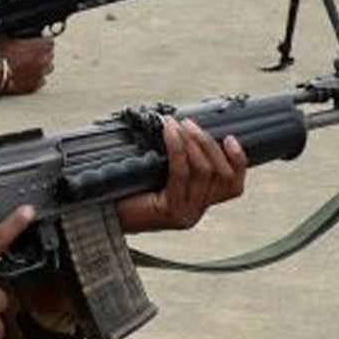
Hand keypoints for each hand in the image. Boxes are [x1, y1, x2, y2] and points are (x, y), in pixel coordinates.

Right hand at [0, 36, 54, 93]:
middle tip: (31, 53)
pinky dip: (36, 78)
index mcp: (41, 46)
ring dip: (41, 65)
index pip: (50, 41)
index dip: (42, 40)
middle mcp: (45, 60)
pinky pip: (41, 80)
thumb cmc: (1, 56)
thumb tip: (14, 31)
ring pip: (48, 68)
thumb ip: (15, 33)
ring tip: (30, 64)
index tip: (37, 41)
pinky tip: (27, 75)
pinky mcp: (36, 85)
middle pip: (50, 54)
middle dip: (42, 53)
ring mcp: (42, 73)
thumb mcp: (6, 37)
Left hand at [114, 117, 246, 233]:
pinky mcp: (170, 211)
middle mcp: (195, 212)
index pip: (233, 187)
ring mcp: (185, 214)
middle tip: (190, 124)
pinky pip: (180, 174)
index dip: (238, 162)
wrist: (100, 215)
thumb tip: (184, 129)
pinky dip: (177, 149)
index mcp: (197, 205)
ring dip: (194, 143)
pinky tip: (169, 133)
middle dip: (209, 145)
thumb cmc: (123, 193)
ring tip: (179, 125)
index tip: (230, 138)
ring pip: (204, 173)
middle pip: (222, 176)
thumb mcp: (156, 176)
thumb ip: (177, 163)